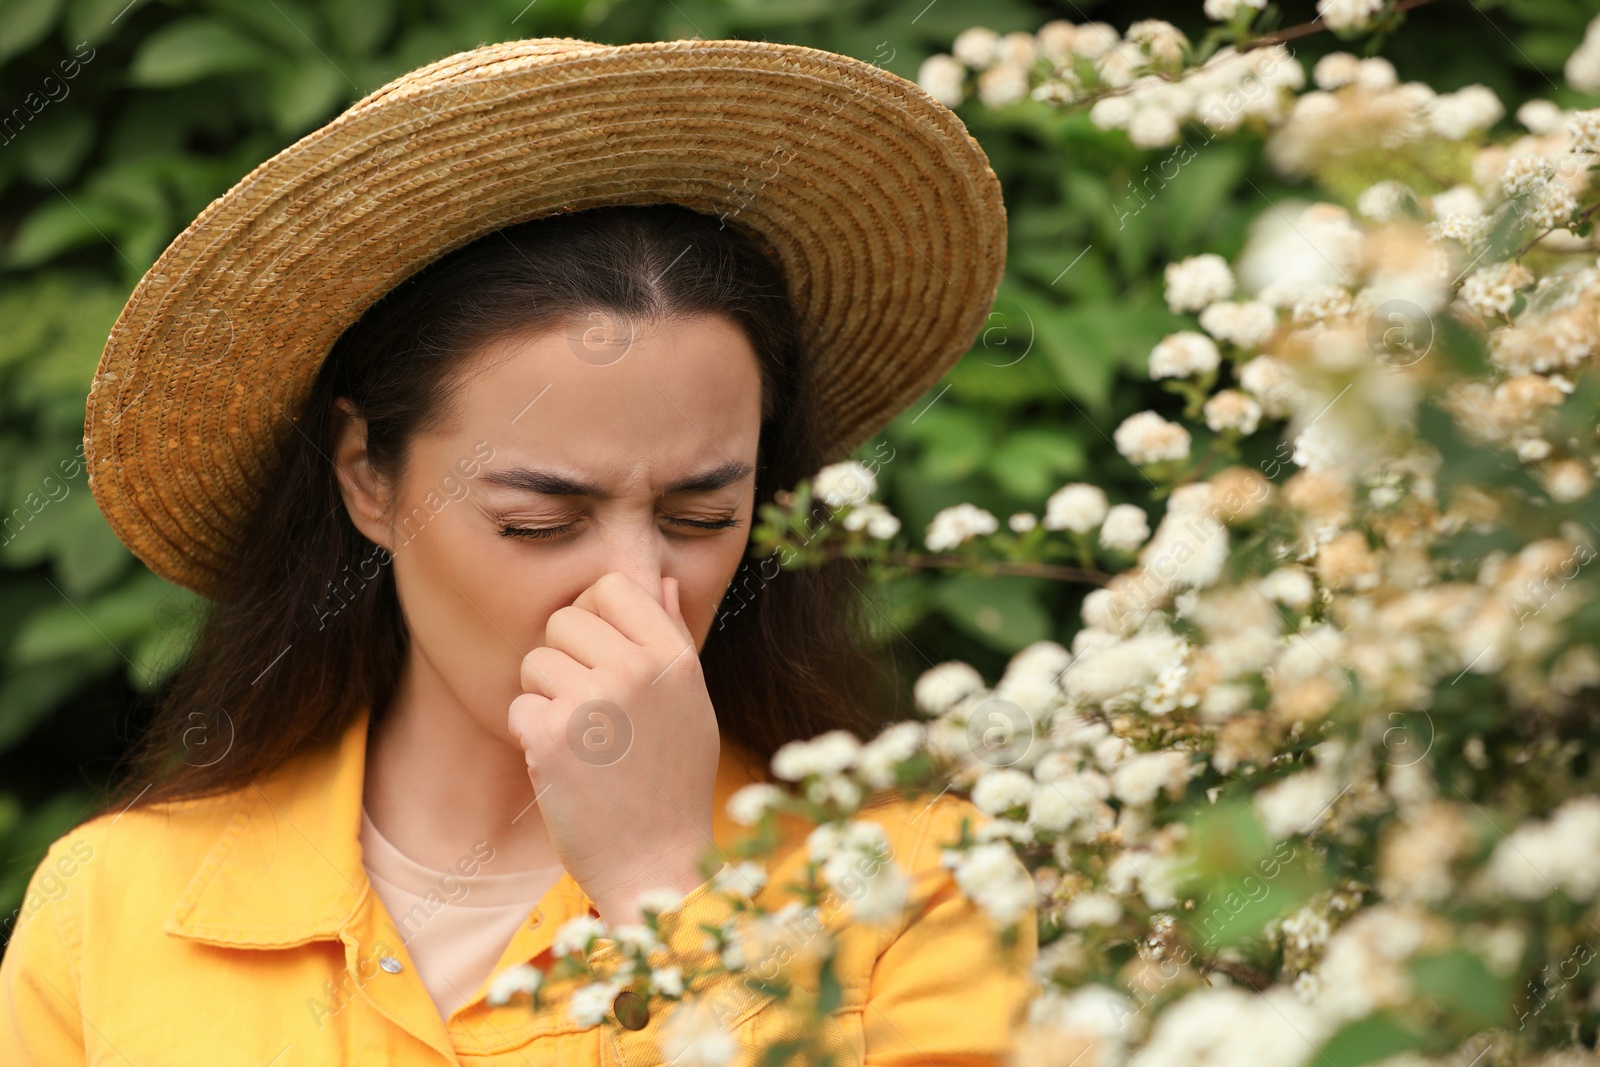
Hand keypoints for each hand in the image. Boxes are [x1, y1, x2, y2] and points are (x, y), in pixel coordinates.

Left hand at [508, 572, 719, 925]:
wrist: (656, 864)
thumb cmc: (673, 782)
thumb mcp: (691, 703)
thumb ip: (671, 637)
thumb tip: (658, 580)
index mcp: (674, 657)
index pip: (612, 586)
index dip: (594, 614)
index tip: (599, 654)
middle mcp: (637, 670)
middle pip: (563, 620)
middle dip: (563, 658)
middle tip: (588, 708)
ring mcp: (594, 702)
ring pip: (535, 662)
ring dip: (545, 699)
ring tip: (582, 741)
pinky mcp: (553, 739)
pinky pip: (518, 707)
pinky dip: (531, 737)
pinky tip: (564, 767)